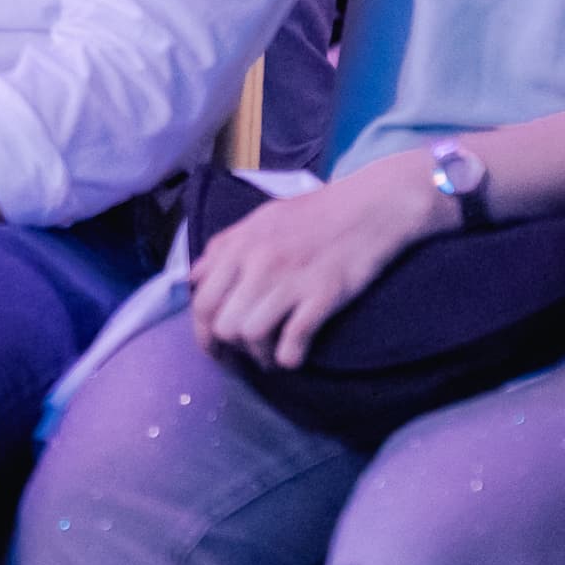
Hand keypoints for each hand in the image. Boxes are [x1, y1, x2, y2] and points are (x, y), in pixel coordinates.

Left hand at [190, 153, 450, 368]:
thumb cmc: (315, 214)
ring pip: (251, 335)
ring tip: (271, 355)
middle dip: (230, 349)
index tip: (215, 348)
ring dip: (259, 356)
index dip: (203, 333)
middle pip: (223, 325)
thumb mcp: (261, 220)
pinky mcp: (323, 294)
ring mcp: (291, 279)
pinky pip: (293, 340)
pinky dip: (289, 357)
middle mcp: (259, 263)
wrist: (370, 207)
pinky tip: (294, 355)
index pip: (202, 301)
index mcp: (240, 245)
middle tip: (245, 355)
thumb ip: (224, 247)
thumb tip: (193, 277)